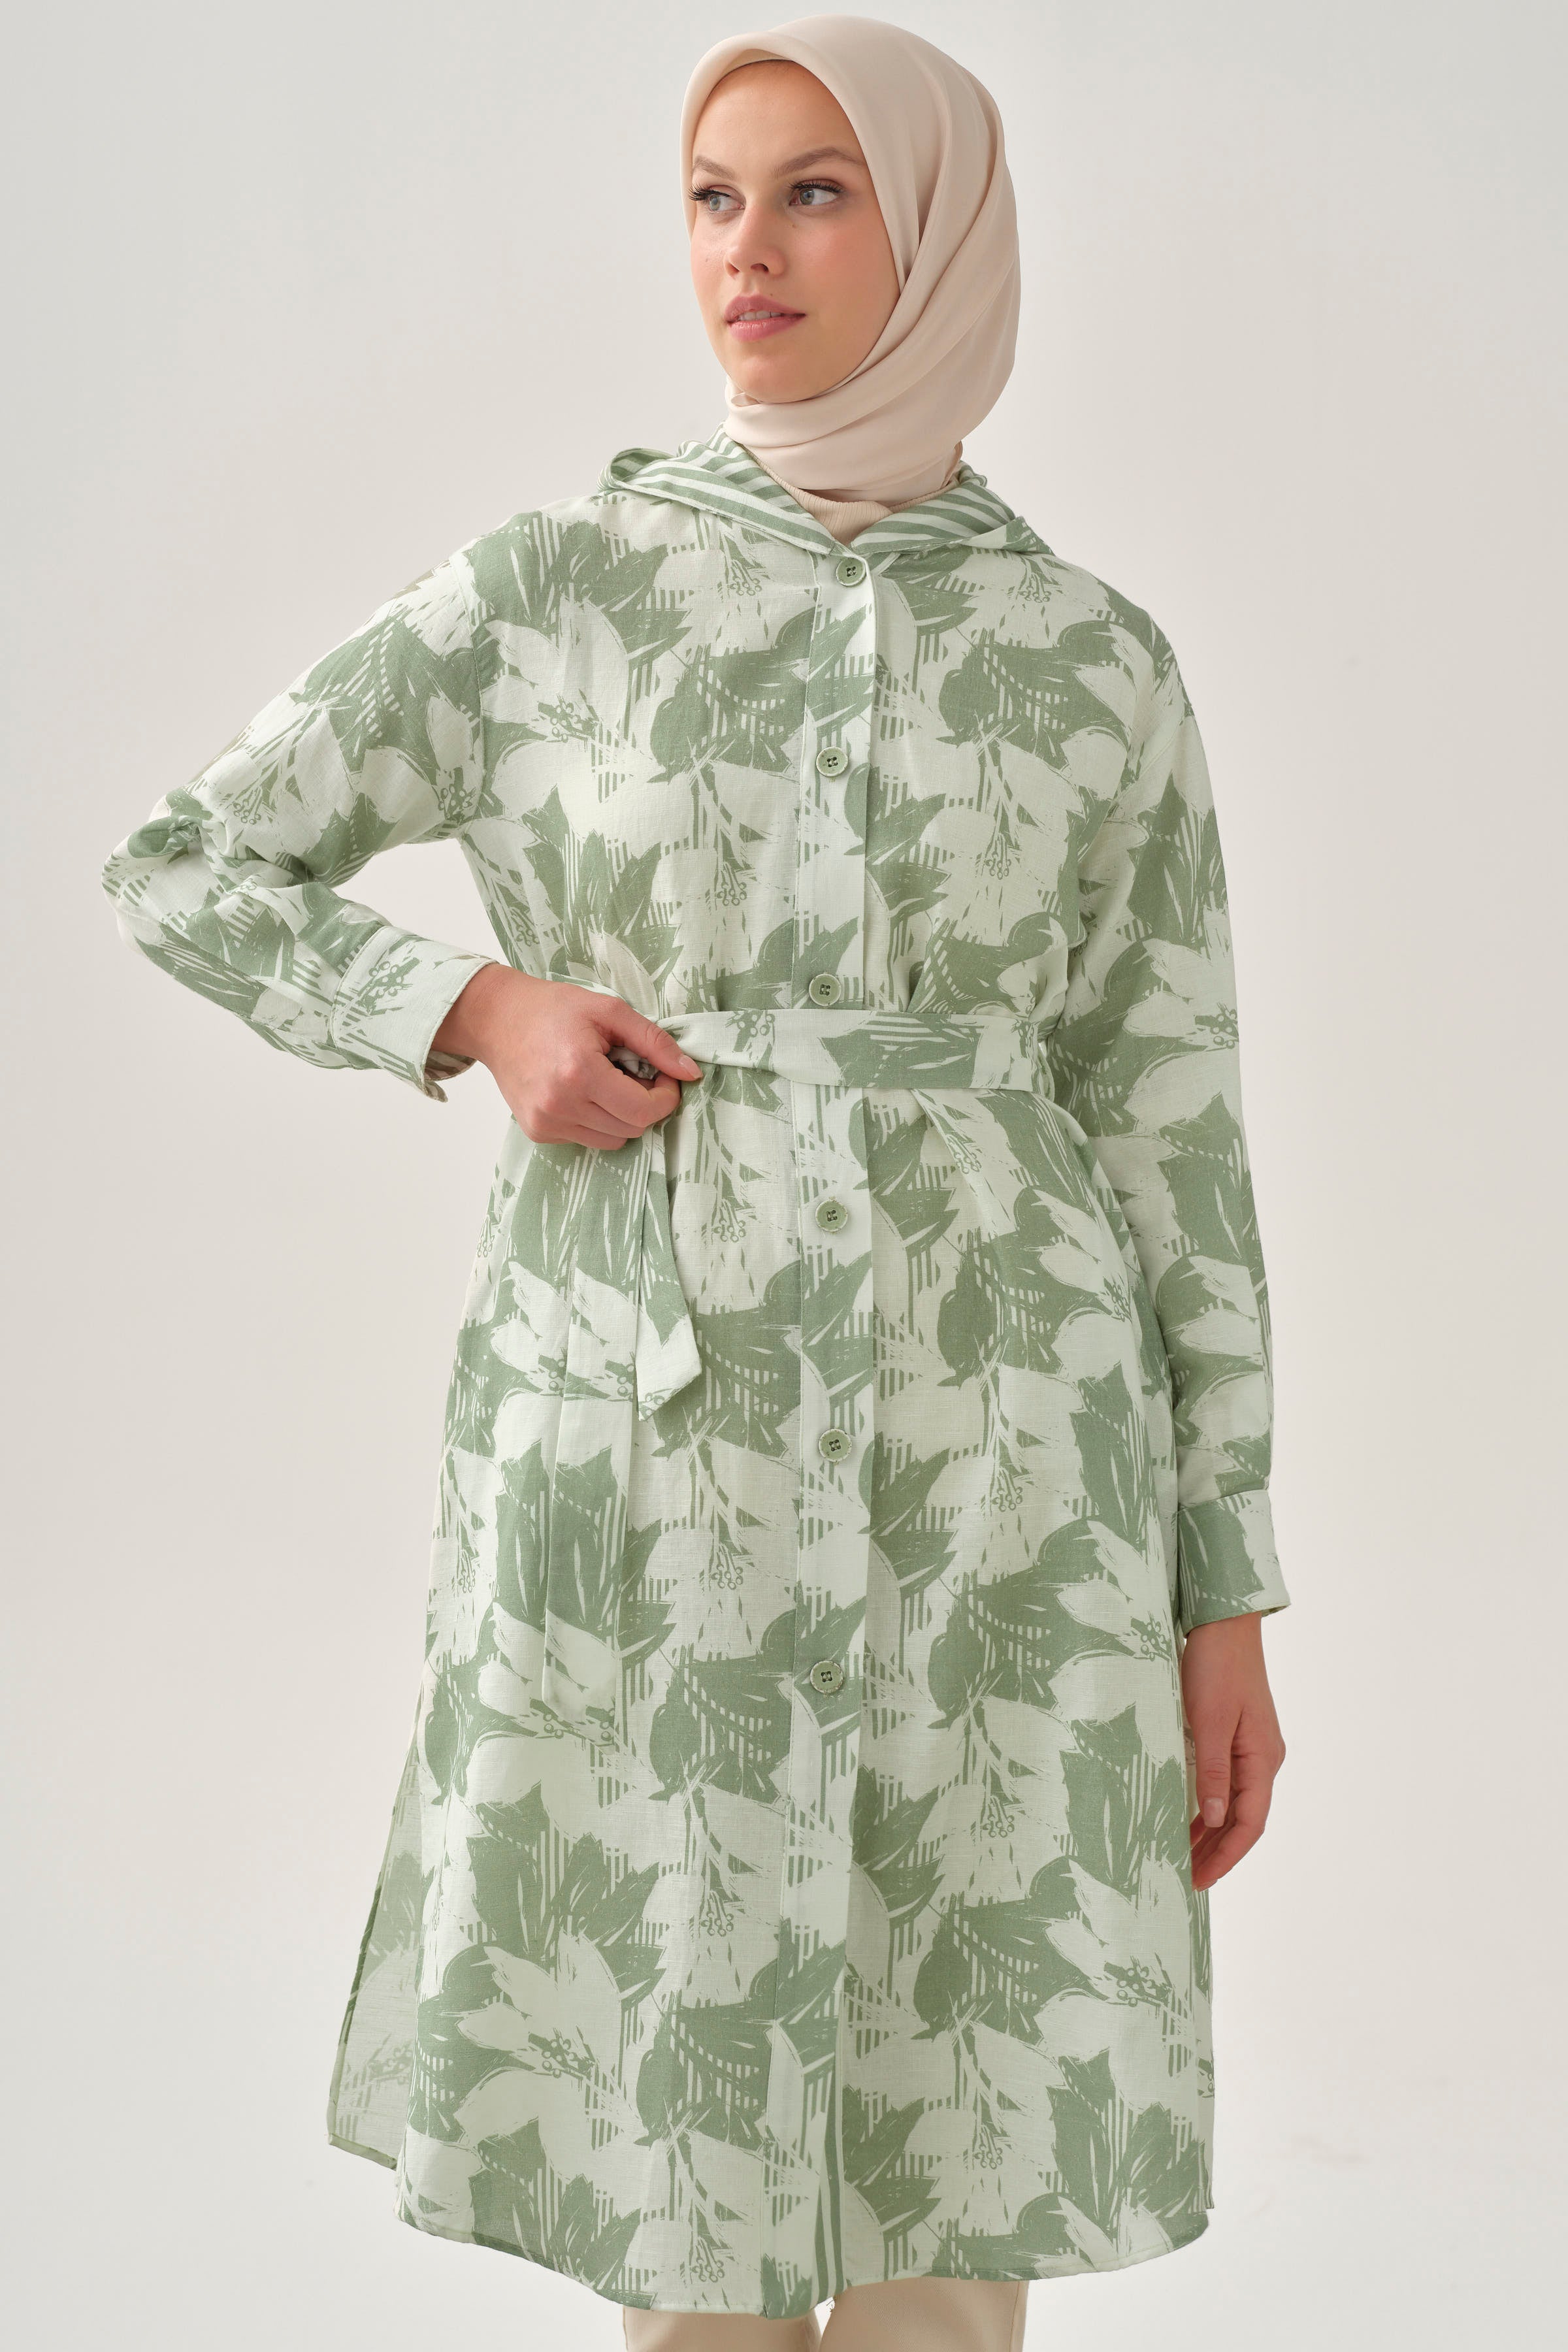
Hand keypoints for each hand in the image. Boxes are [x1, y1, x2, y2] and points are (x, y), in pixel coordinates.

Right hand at [433, 964, 703, 1146]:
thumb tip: (691, 1073)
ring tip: (606, 1082)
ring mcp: (546, 1123)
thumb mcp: (610, 1011)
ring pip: (613, 1140)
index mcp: (579, 1072)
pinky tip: (582, 1091)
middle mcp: (560, 1105)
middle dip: (645, 1104)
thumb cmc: (553, 1009)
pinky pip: (587, 1140)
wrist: (497, 1020)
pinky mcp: (538, 1132)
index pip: (643, 1111)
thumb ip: (654, 1043)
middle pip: (631, 1128)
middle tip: (635, 1074)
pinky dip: (596, 1120)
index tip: (662, 1076)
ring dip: (621, 1116)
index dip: (665, 1097)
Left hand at [1181, 1611, 1286, 1890]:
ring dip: (1211, 1832)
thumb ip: (1212, 1772)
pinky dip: (1208, 1806)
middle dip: (1217, 1852)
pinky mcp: (1236, 1736)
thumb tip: (1214, 1820)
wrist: (1224, 1624)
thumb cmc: (1216, 1667)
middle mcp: (1263, 1759)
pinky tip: (1188, 1817)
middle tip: (1186, 1880)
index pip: (1249, 1824)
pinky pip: (1226, 1783)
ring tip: (1182, 1857)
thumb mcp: (1208, 1721)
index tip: (1200, 1882)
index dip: (1226, 1856)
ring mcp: (1252, 1748)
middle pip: (1243, 1819)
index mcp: (1262, 1759)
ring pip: (1234, 1804)